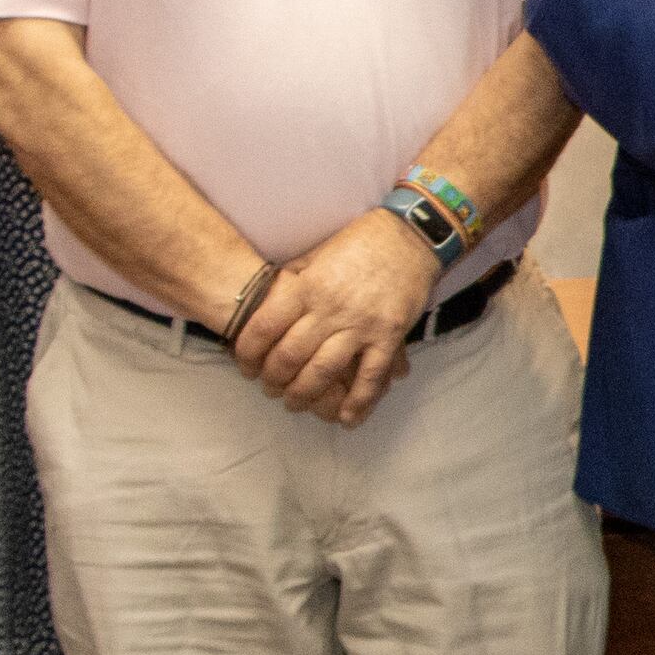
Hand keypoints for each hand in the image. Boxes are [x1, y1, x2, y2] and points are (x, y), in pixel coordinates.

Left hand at [239, 214, 435, 425]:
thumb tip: (266, 305)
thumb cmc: (358, 243)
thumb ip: (292, 283)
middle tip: (270, 390)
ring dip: (305, 395)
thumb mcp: (316, 255)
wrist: (409, 236)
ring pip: (323, 372)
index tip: (245, 366)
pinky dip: (358, 402)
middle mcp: (330, 309)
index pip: (264, 328)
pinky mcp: (389, 335)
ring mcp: (361, 325)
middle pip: (289, 356)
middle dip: (273, 381)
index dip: (248, 353)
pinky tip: (347, 419)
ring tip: (296, 404)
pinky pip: (370, 376)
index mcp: (306, 286)